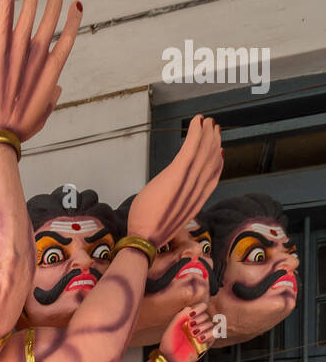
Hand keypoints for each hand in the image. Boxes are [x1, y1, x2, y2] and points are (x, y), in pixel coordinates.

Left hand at [0, 0, 81, 142]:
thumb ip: (51, 98)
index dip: (73, 20)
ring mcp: (19, 52)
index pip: (67, 39)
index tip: (77, 4)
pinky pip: (4, 18)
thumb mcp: (42, 114)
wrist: (2, 134)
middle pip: (49, 20)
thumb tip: (58, 88)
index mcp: (51, 72)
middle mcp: (38, 58)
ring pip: (29, 14)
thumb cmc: (22, 128)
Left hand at [127, 115, 221, 246]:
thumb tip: (176, 194)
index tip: (219, 147)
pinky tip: (197, 121)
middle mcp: (196, 192)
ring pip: (203, 153)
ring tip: (207, 121)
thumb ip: (178, 204)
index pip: (212, 177)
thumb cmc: (149, 230)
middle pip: (211, 161)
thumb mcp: (169, 217)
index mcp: (196, 203)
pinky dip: (195, 133)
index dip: (218, 160)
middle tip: (213, 126)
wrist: (143, 240)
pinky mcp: (176, 176)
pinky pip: (189, 150)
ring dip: (206, 134)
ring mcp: (188, 184)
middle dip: (213, 141)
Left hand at [159, 305, 213, 361]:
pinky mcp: (206, 343)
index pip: (202, 307)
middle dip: (199, 320)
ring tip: (193, 335)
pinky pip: (214, 334)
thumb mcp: (172, 327)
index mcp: (189, 318)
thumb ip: (180, 316)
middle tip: (190, 327)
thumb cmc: (169, 344)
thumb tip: (191, 308)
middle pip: (206, 316)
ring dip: (203, 328)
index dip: (199, 309)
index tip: (191, 315)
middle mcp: (197, 325)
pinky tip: (199, 339)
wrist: (170, 359)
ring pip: (211, 324)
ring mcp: (202, 333)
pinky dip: (209, 335)